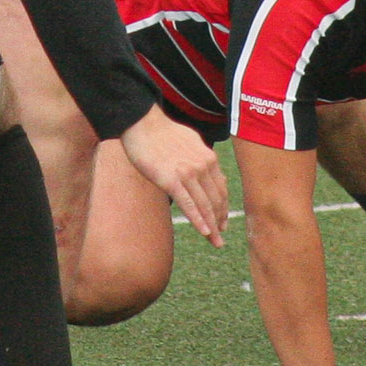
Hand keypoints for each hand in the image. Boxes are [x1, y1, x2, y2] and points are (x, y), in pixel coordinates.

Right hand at [117, 108, 230, 246]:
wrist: (142, 123)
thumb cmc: (161, 132)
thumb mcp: (190, 142)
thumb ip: (199, 157)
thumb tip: (203, 166)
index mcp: (208, 158)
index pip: (221, 189)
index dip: (223, 208)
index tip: (222, 221)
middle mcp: (203, 166)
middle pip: (216, 200)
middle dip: (220, 221)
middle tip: (220, 237)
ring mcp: (188, 174)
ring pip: (205, 205)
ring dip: (212, 226)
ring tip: (215, 241)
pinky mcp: (172, 180)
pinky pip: (189, 205)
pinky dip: (198, 220)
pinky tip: (204, 232)